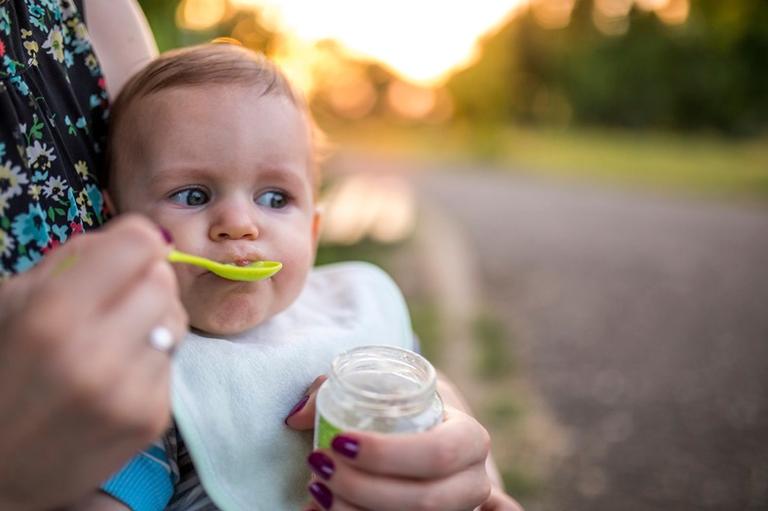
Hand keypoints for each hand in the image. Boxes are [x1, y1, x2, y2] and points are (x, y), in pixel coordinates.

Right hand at [0, 215, 187, 509]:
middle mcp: (95, 355)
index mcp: (52, 316)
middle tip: (116, 301)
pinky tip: (119, 377)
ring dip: (153, 320)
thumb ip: (74, 261)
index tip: (124, 255)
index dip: (134, 242)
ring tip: (115, 341)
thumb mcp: (13, 304)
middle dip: (142, 282)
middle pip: (163, 280)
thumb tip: (144, 235)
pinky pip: (173, 361)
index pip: (140, 243)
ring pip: (177, 319)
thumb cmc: (3, 371)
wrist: (1, 470)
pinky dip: (153, 360)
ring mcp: (128, 392)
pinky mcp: (152, 419)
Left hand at [286, 377, 520, 510]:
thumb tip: (296, 417)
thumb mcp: (389, 388)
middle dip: (364, 488)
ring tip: (315, 489)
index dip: (388, 454)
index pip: (439, 452)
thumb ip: (342, 391)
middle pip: (426, 500)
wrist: (431, 434)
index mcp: (469, 437)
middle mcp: (471, 482)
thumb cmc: (407, 409)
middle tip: (320, 467)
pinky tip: (319, 510)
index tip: (340, 442)